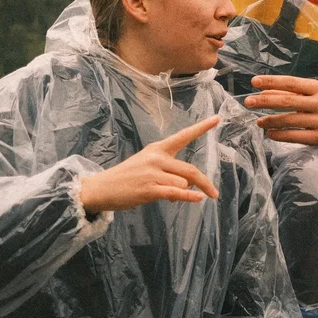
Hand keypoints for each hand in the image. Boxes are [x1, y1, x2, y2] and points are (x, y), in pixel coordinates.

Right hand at [79, 116, 220, 212]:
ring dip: (182, 192)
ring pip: (183, 183)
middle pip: (190, 169)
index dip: (201, 128)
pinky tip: (198, 199)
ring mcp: (152, 173)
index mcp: (157, 148)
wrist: (100, 189)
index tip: (217, 119)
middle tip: (214, 193)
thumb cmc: (126, 178)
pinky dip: (189, 197)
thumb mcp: (146, 166)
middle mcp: (156, 158)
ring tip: (167, 195)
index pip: (183, 136)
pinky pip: (176, 192)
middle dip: (204, 182)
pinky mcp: (149, 189)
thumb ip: (168, 172)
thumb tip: (185, 189)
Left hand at [243, 76, 317, 159]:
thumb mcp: (311, 97)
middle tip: (248, 102)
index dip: (272, 81)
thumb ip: (290, 94)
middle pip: (289, 100)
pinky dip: (280, 135)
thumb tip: (263, 93)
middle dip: (266, 101)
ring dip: (271, 120)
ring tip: (258, 122)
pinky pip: (296, 136)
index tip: (254, 82)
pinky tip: (270, 134)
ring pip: (290, 119)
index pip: (292, 83)